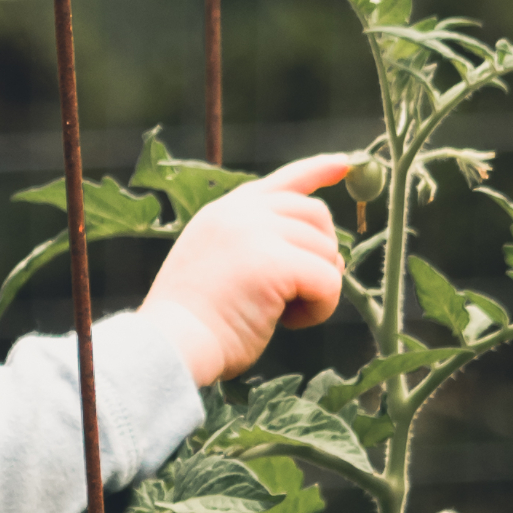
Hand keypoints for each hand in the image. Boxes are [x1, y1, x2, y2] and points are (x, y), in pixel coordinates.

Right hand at [141, 155, 358, 386]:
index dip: (316, 171)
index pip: (282, 181)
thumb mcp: (218, 266)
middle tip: (301, 292)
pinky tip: (290, 323)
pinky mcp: (275, 262)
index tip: (343, 165)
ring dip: (316, 289)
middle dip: (321, 253)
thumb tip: (320, 252)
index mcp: (225, 212)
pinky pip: (327, 281)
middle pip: (315, 214)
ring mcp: (257, 232)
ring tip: (283, 315)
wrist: (169, 346)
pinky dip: (320, 308)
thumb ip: (254, 245)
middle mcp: (241, 213)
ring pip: (325, 251)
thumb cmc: (193, 325)